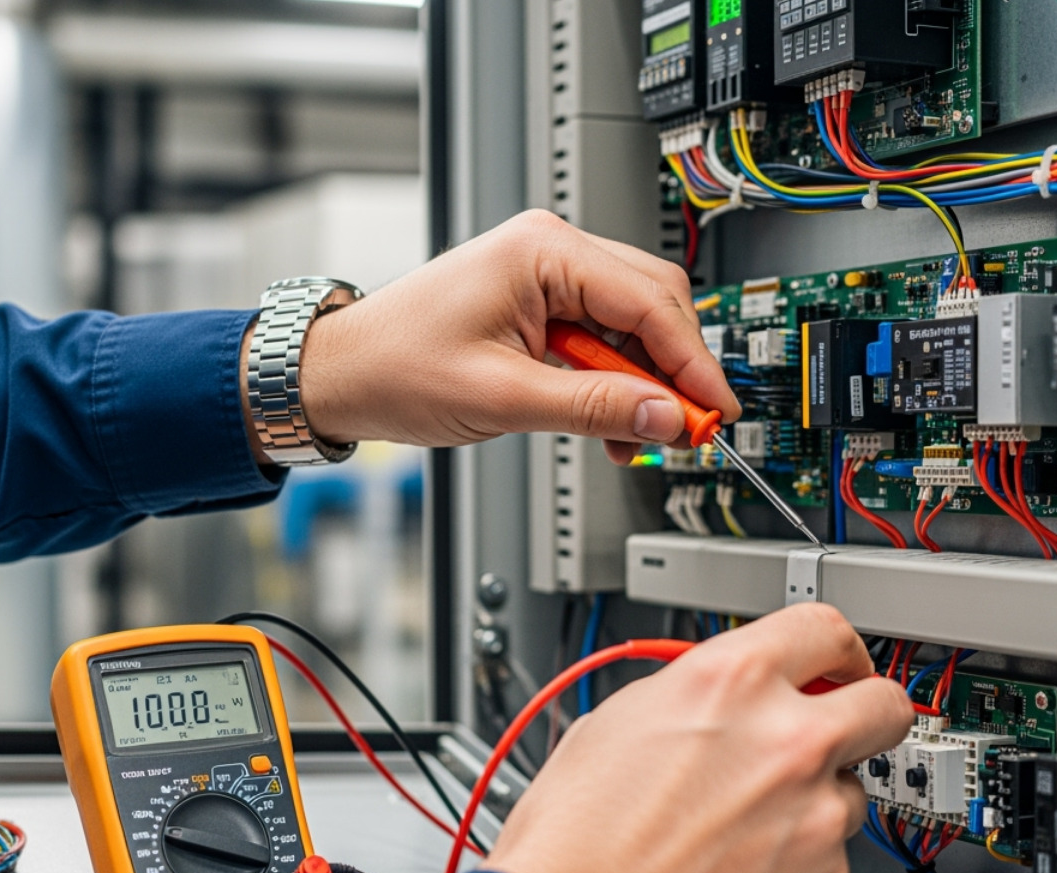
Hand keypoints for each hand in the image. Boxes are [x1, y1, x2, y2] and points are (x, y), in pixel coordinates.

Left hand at [285, 209, 738, 464]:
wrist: (341, 373)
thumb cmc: (394, 366)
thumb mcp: (503, 398)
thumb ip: (592, 408)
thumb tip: (663, 417)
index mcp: (542, 251)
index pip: (650, 301)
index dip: (692, 363)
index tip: (715, 411)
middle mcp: (550, 251)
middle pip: (653, 304)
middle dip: (672, 372)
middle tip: (686, 430)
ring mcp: (545, 275)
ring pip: (631, 325)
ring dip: (641, 384)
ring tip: (634, 437)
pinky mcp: (538, 304)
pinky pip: (600, 338)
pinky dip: (612, 383)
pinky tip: (608, 423)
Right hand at [482, 604, 912, 872]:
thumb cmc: (573, 840)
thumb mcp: (619, 721)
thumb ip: (698, 695)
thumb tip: (729, 697)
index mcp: (731, 683)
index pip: (825, 629)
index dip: (834, 650)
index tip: (836, 665)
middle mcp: (786, 741)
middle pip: (884, 705)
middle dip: (864, 715)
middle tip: (833, 733)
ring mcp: (813, 817)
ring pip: (852, 792)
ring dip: (814, 801)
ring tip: (741, 828)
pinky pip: (830, 860)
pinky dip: (795, 865)